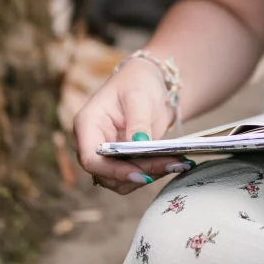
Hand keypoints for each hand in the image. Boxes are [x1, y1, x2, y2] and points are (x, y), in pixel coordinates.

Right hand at [74, 58, 193, 195]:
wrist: (146, 83)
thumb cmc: (137, 82)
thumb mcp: (139, 96)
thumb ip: (138, 122)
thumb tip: (139, 145)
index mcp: (87, 124)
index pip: (91, 158)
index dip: (113, 171)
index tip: (141, 173)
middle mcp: (90, 144)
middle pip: (107, 173)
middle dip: (139, 172)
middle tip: (171, 164)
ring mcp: (104, 155)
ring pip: (120, 181)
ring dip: (148, 175)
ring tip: (176, 163)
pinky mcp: (119, 162)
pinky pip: (132, 177)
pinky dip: (151, 173)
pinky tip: (172, 163)